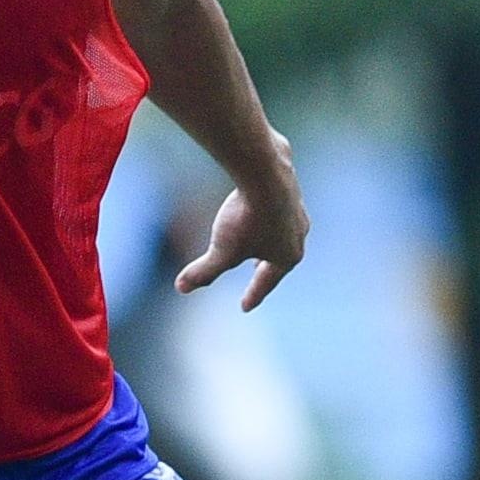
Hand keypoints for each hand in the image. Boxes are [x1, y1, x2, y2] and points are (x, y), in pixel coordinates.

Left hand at [174, 155, 307, 310]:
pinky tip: (261, 207)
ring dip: (270, 239)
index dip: (253, 295)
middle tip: (256, 273)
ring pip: (283, 231)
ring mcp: (297, 210)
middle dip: (267, 267)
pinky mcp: (291, 187)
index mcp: (287, 257)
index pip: (266, 283)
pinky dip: (268, 213)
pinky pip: (278, 205)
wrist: (265, 173)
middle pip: (280, 257)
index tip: (244, 307)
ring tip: (259, 241)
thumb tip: (181, 288)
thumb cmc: (247, 218)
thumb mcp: (222, 251)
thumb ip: (204, 272)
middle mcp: (298, 236)